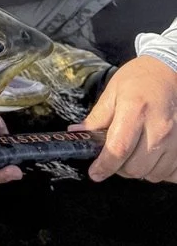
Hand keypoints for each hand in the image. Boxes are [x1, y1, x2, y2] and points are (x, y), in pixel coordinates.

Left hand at [71, 55, 176, 182]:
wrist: (170, 71)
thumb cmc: (140, 79)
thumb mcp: (113, 92)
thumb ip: (97, 117)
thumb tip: (78, 134)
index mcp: (136, 111)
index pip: (118, 148)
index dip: (105, 165)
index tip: (95, 173)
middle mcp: (159, 128)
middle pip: (135, 167)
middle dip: (118, 168)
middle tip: (113, 157)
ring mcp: (176, 140)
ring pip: (153, 174)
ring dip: (139, 170)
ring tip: (132, 154)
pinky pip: (172, 173)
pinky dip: (159, 171)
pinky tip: (151, 158)